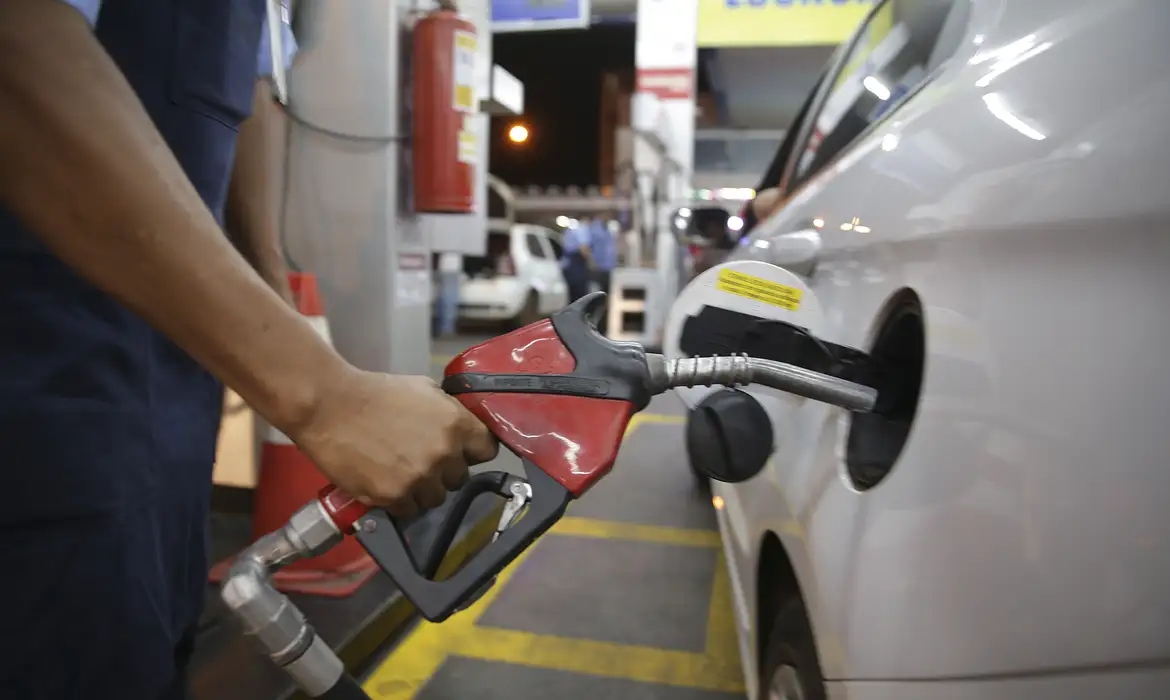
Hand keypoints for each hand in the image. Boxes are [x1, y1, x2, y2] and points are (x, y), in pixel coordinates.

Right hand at [292, 368, 498, 516]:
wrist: (331, 408)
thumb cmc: (376, 393)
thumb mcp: (424, 389)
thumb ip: (449, 411)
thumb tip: (462, 424)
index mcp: (457, 424)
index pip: (487, 451)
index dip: (473, 451)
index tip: (461, 451)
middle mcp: (445, 454)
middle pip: (460, 478)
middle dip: (445, 471)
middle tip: (421, 459)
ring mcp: (420, 478)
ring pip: (436, 498)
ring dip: (423, 490)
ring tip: (401, 473)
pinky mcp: (394, 497)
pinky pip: (409, 509)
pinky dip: (399, 501)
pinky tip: (386, 482)